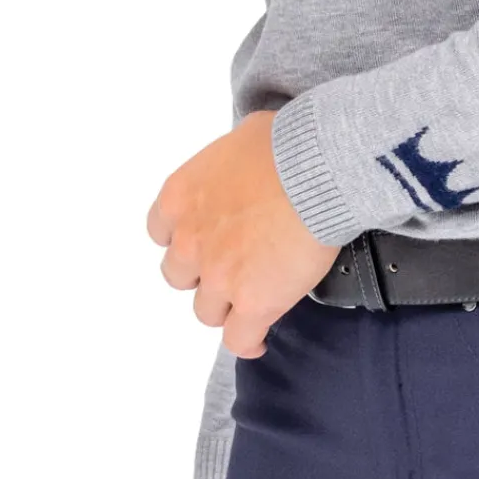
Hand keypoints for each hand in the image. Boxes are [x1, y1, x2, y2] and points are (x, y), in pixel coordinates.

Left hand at [147, 109, 340, 352]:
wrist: (318, 169)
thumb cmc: (288, 143)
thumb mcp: (242, 137)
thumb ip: (228, 165)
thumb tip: (244, 166)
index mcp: (180, 198)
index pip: (160, 232)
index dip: (184, 237)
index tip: (205, 238)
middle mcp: (190, 241)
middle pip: (180, 276)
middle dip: (203, 272)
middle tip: (234, 263)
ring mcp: (218, 277)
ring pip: (206, 311)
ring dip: (227, 304)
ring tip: (253, 298)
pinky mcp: (252, 304)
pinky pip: (238, 339)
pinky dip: (248, 341)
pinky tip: (259, 338)